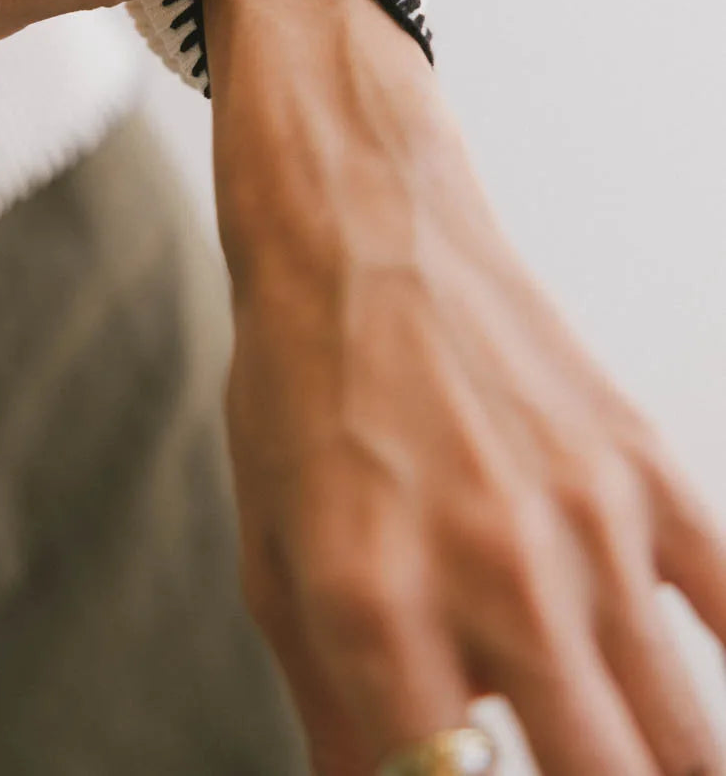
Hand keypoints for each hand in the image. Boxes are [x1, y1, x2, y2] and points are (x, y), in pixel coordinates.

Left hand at [198, 0, 725, 775]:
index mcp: (377, 611)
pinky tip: (690, 707)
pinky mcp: (646, 469)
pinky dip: (722, 672)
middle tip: (561, 772)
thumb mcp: (275, 560)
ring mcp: (590, 523)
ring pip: (686, 741)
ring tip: (622, 756)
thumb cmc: (303, 393)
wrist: (362, 235)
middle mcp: (497, 578)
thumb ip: (336, 716)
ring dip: (662, 767)